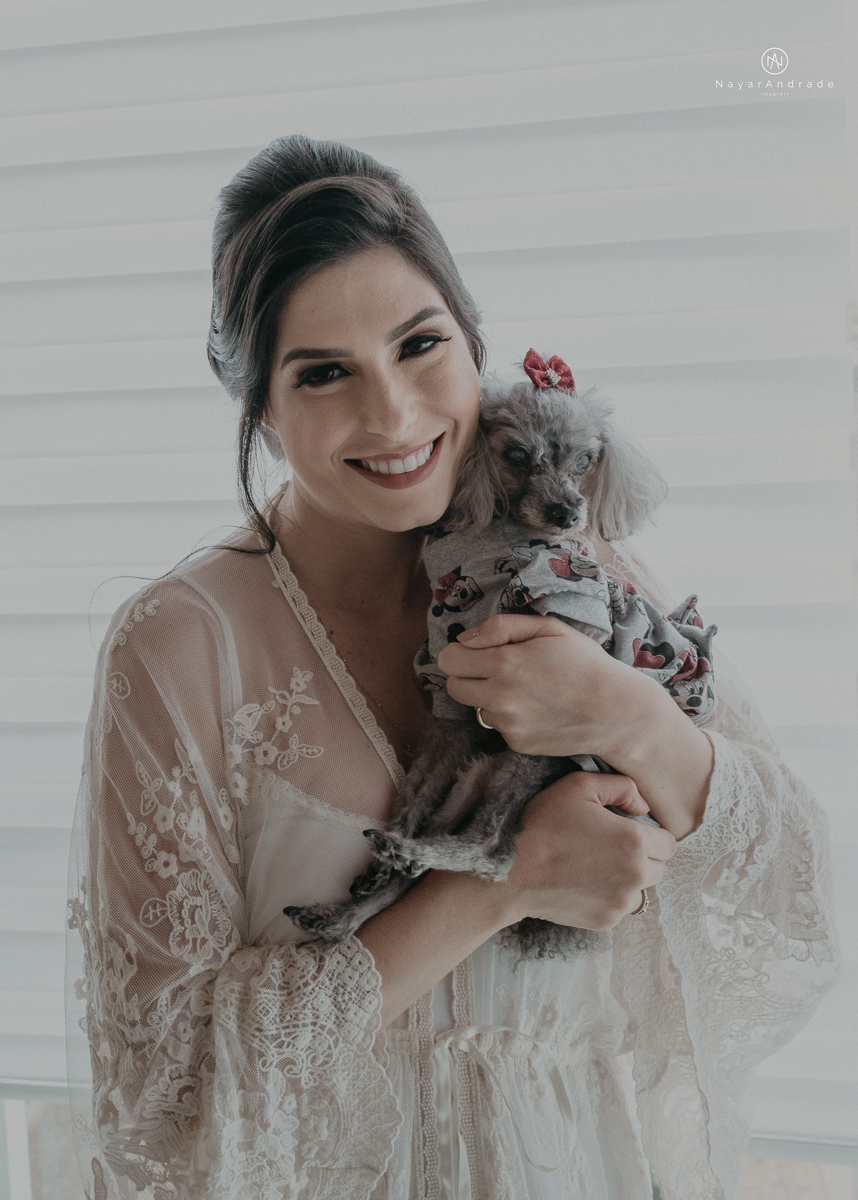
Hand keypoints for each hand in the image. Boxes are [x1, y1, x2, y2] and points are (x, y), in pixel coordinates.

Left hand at [437, 612, 655, 758]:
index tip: (478, 651)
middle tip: (496, 668)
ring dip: (490, 697)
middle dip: (468, 675)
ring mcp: (507, 725)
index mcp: (504, 663)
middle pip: (453, 686)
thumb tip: (464, 638)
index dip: (461, 652)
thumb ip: (501, 627)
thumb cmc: (585, 662)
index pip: (448, 660)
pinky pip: (498, 726)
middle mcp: (499, 697)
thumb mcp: (548, 628)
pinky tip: (537, 708)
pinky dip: (510, 716)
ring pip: (476, 707)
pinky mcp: (516, 744)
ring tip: (526, 689)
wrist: (616, 711)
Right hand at [502, 771, 676, 929]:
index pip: (669, 842)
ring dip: (628, 878)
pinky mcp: (606, 921)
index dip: (651, 833)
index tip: (629, 830)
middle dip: (644, 856)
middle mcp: (637, 876)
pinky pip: (620, 907)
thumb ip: (621, 787)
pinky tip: (584, 882)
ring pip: (642, 889)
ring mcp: (622, 903)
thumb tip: (643, 805)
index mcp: (636, 841)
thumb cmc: (543, 824)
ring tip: (595, 865)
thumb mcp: (579, 786)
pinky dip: (609, 896)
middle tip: (610, 846)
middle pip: (660, 867)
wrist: (511, 872)